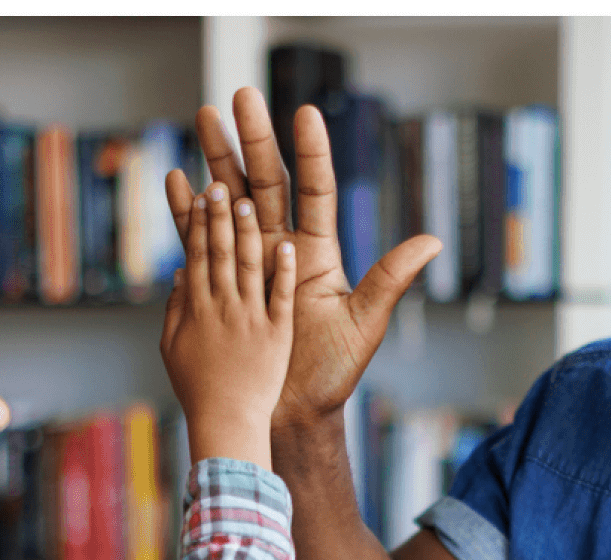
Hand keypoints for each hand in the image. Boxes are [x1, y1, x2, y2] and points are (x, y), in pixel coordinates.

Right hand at [160, 181, 295, 470]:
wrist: (229, 427)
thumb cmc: (199, 392)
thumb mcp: (172, 350)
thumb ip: (176, 310)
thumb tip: (180, 273)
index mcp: (198, 309)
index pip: (199, 254)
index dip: (198, 223)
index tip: (199, 193)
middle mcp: (224, 308)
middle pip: (221, 251)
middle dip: (220, 215)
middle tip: (220, 182)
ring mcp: (252, 319)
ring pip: (249, 266)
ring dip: (248, 232)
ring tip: (249, 200)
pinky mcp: (276, 335)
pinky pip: (280, 298)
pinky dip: (283, 274)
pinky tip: (287, 248)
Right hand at [166, 87, 442, 432]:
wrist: (291, 412)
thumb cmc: (332, 373)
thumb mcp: (364, 323)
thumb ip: (390, 279)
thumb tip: (432, 242)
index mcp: (316, 251)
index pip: (314, 189)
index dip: (311, 152)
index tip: (304, 113)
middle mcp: (282, 247)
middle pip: (265, 181)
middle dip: (252, 139)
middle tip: (239, 96)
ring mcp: (249, 262)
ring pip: (230, 200)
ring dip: (215, 160)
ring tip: (202, 119)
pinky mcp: (223, 282)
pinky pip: (201, 240)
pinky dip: (187, 211)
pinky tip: (178, 180)